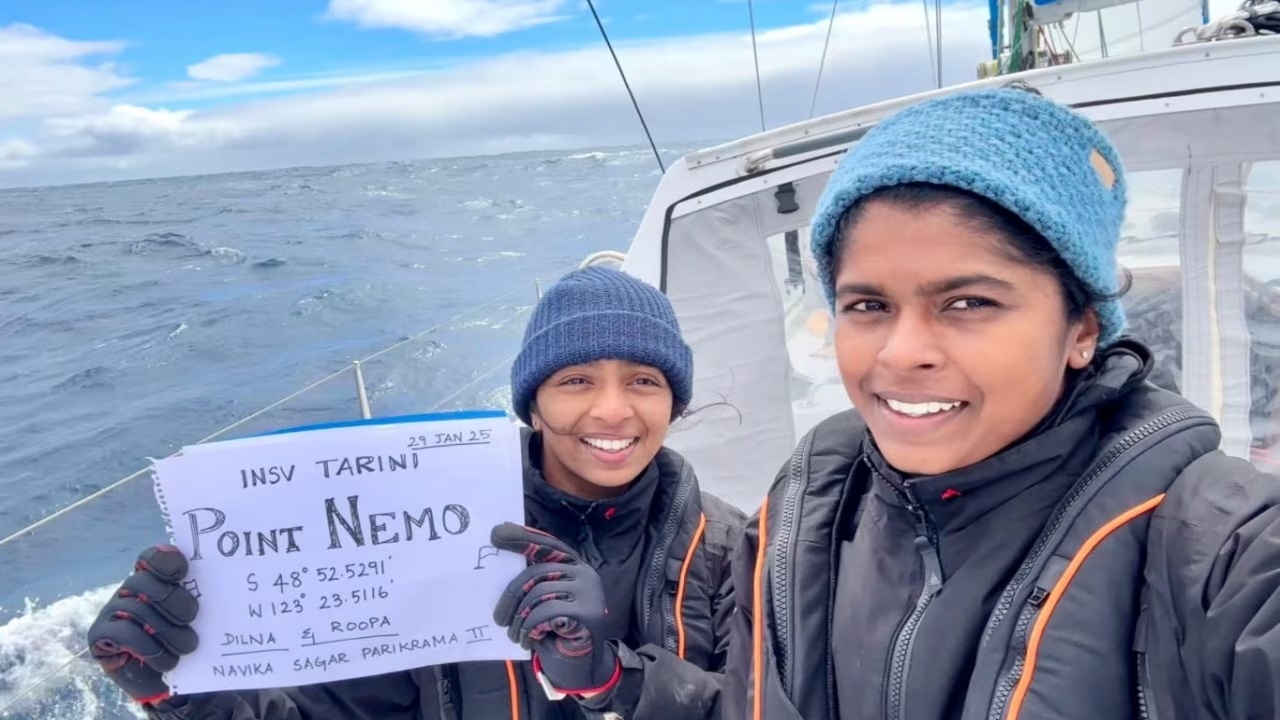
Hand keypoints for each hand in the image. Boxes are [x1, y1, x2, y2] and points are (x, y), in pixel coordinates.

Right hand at [86, 545, 199, 703]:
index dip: (166, 561)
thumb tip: (231, 585)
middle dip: (172, 600)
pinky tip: (164, 658)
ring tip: (186, 647)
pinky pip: (122, 632)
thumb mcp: (199, 618)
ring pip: (135, 609)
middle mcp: (130, 590)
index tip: (183, 572)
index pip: (154, 557)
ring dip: (166, 631)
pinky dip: (146, 645)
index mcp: (154, 578)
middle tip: (192, 617)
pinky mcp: (99, 635)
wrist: (167, 682)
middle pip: (143, 581)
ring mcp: (111, 611)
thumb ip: (203, 597)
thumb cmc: (185, 642)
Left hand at [490, 522, 620, 696]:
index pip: (547, 545)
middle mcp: (586, 573)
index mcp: (575, 566)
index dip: (521, 538)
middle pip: (537, 571)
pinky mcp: (588, 612)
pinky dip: (529, 627)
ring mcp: (589, 591)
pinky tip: (527, 640)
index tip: (495, 533)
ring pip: (538, 592)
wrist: (581, 666)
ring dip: (519, 618)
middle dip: (511, 595)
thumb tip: (500, 562)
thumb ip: (534, 582)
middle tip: (498, 619)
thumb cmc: (557, 631)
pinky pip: (544, 611)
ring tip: (515, 634)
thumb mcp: (544, 602)